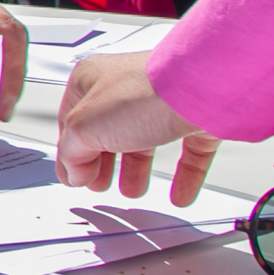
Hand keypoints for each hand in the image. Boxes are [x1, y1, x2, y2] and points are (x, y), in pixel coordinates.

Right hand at [57, 52, 222, 203]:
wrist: (203, 89)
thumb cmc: (144, 92)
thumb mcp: (85, 127)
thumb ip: (72, 153)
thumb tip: (73, 171)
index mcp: (92, 80)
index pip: (73, 121)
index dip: (70, 152)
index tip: (73, 176)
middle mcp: (127, 89)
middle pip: (108, 132)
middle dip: (103, 162)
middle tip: (98, 183)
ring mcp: (163, 104)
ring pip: (146, 141)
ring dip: (138, 169)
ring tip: (133, 189)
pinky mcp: (196, 120)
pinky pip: (188, 153)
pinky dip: (183, 176)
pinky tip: (179, 194)